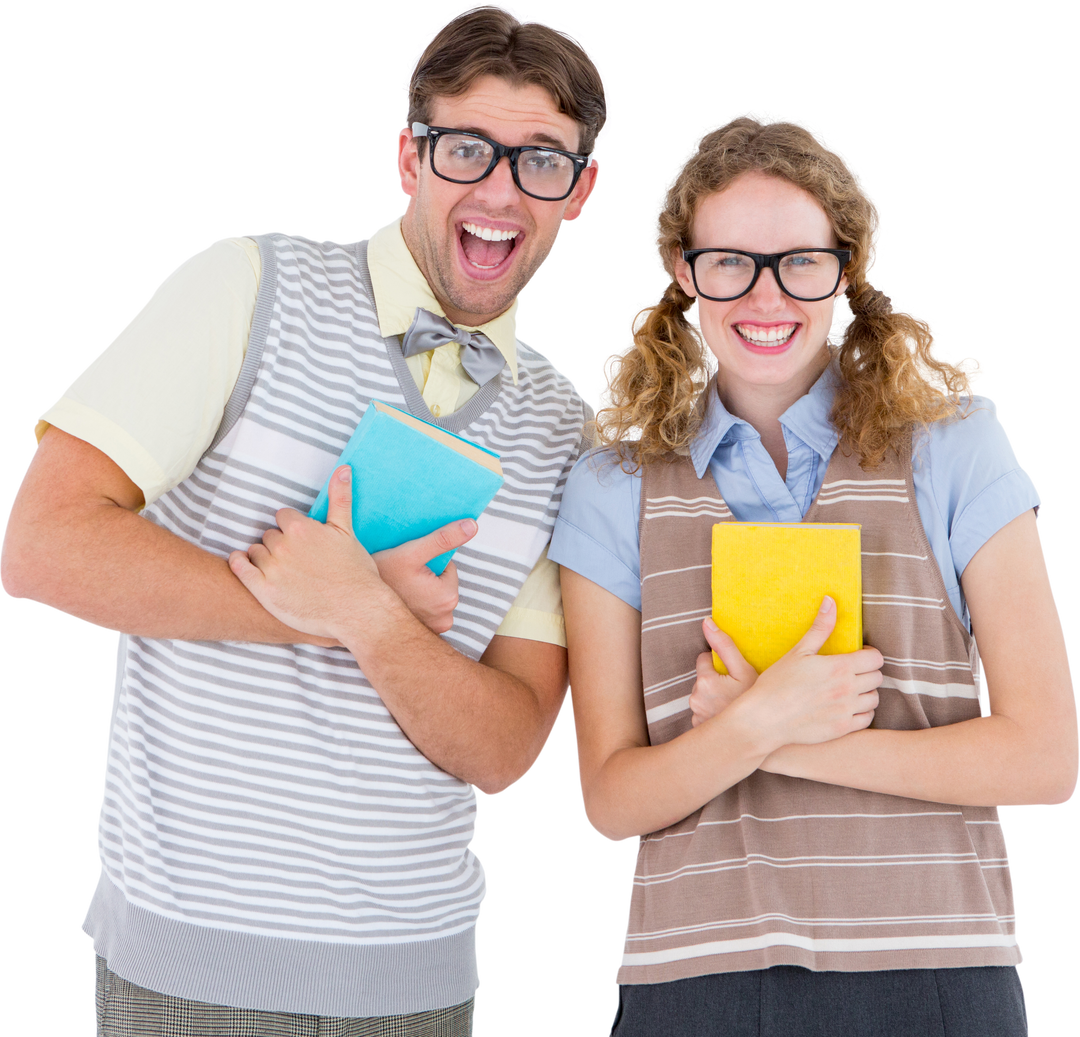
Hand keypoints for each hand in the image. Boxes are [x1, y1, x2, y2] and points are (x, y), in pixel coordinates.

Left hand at [228, 465, 387, 639]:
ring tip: (284, 572)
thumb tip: (344, 468)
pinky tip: (244, 565)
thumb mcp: (348, 531)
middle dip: (279, 546)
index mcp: (301, 528)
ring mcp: (272, 569)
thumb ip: (341, 498)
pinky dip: (239, 564)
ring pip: (255, 552)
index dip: (292, 530)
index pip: (282, 518)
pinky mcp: (264, 591)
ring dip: (264, 559)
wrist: (358, 611)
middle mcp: (283, 546)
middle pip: (268, 536)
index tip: (302, 543)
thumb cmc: (356, 572)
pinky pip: (240, 569)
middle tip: (296, 561)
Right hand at [372, 519, 477, 633]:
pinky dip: (415, 606)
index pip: (447, 568)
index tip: (410, 568)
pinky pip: (424, 612)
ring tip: (399, 591)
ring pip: (432, 597)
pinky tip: (399, 603)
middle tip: (402, 579)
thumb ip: (443, 538)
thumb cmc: (381, 578)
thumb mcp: (412, 552)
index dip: (428, 562)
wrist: (354, 606)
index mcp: (448, 597)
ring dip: (419, 592)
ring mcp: (434, 630)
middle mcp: (445, 619)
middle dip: (425, 578)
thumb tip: (472, 525)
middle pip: (441, 584)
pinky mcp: (422, 635)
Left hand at [689, 618, 758, 725]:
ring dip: (713, 697)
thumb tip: (706, 622)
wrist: (758, 735)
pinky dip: (711, 712)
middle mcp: (695, 699)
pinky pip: (702, 712)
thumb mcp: (744, 670)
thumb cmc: (754, 702)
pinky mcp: (697, 728)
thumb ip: (724, 645)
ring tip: (732, 703)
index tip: (731, 674)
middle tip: (734, 690)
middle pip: (702, 679)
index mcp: (704, 681)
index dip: (718, 664)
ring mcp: (695, 715)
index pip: (703, 660)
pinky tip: (726, 715)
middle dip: (715, 681)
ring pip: (702, 696)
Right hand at [735, 596, 882, 749]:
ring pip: (874, 699)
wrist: (764, 719)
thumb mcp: (799, 652)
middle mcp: (847, 689)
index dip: (869, 654)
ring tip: (849, 689)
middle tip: (851, 671)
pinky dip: (861, 712)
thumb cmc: (777, 683)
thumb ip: (820, 628)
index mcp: (839, 667)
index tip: (857, 655)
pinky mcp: (842, 729)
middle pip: (877, 678)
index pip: (876, 659)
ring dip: (865, 692)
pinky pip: (867, 719)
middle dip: (867, 672)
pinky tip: (846, 706)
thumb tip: (830, 601)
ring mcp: (846, 711)